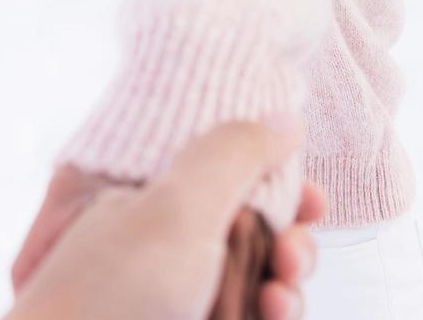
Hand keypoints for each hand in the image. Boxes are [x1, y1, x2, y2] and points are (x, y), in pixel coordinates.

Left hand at [5, 118, 324, 319]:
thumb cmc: (111, 293)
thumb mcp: (176, 205)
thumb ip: (235, 154)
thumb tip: (284, 121)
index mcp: (144, 196)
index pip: (224, 170)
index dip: (275, 179)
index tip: (311, 195)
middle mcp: (161, 244)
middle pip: (251, 227)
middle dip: (290, 238)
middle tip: (293, 253)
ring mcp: (177, 294)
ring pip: (258, 279)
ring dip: (287, 283)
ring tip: (280, 296)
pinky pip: (250, 313)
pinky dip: (272, 313)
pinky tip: (273, 312)